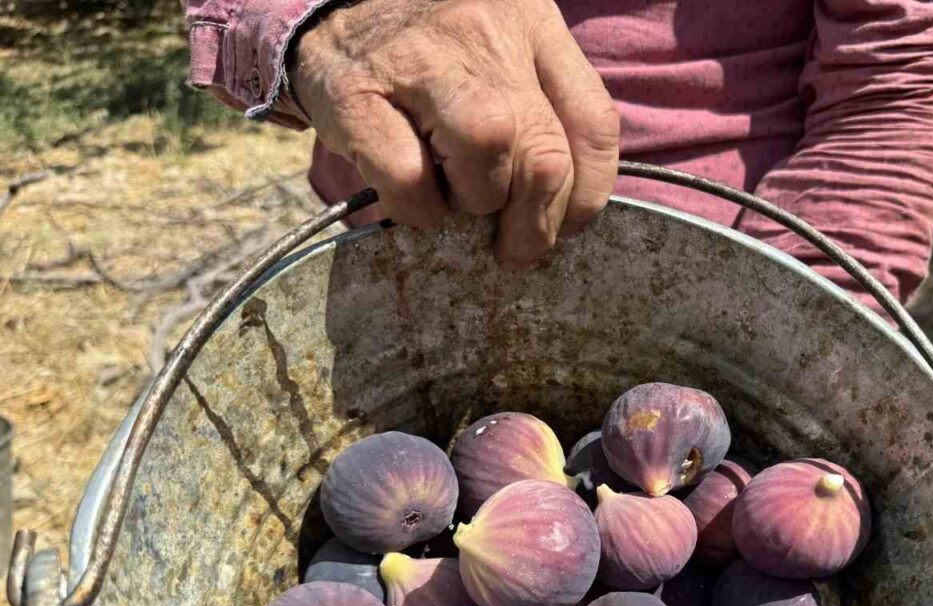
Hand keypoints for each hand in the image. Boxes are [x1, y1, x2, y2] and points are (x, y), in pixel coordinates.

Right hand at [290, 0, 619, 263]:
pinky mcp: (357, 96)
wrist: (329, 11)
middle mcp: (484, 36)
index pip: (593, 123)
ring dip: (477, 206)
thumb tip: (566, 209)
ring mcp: (419, 62)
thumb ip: (544, 115)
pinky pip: (409, 179)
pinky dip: (418, 210)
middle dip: (536, 223)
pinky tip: (414, 200)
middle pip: (545, 154)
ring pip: (485, 154)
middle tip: (515, 245)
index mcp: (531, 25)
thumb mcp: (505, 60)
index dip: (587, 194)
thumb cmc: (434, 56)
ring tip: (457, 202)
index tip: (567, 223)